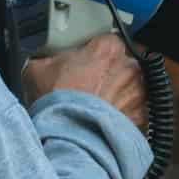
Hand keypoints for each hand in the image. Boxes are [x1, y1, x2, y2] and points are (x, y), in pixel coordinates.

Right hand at [23, 34, 147, 133]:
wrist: (69, 137)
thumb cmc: (57, 103)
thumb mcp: (37, 69)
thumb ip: (46, 57)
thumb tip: (41, 58)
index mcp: (106, 48)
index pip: (108, 41)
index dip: (95, 54)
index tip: (87, 64)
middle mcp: (128, 67)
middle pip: (123, 66)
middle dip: (110, 75)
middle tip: (90, 89)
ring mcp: (139, 94)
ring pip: (132, 90)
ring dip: (120, 97)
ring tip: (98, 110)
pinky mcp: (142, 118)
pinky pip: (136, 115)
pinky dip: (125, 119)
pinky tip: (106, 124)